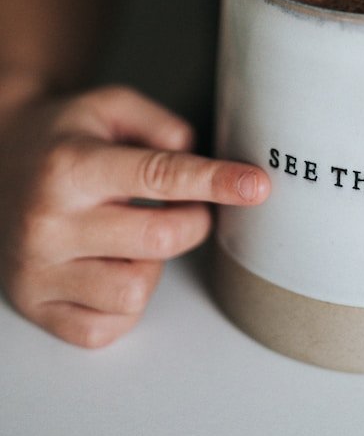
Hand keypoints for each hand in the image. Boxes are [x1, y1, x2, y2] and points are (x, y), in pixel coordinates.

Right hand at [0, 84, 269, 346]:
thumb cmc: (64, 136)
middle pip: (159, 240)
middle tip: (184, 206)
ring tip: (131, 236)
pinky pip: (105, 330)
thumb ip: (162, 125)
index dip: (216, 181)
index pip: (159, 177)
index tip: (258, 186)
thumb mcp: (110, 106)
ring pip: (133, 294)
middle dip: (193, 221)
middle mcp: (48, 223)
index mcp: (69, 167)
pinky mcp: (34, 307)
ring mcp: (37, 271)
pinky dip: (123, 305)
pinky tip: (112, 267)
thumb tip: (200, 159)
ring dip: (151, 266)